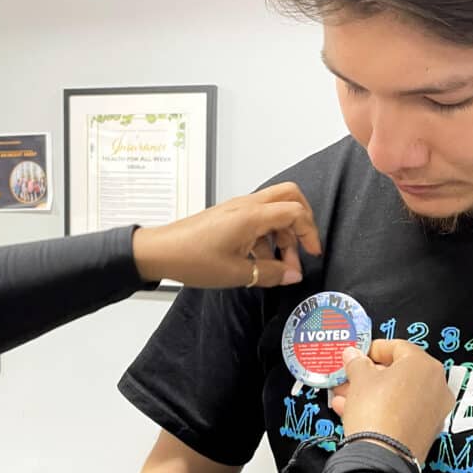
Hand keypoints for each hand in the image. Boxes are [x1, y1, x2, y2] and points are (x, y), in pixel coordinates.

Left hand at [132, 181, 320, 286]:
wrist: (160, 251)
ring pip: (273, 210)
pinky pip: (257, 219)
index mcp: (251, 215)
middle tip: (301, 250)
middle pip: (289, 197)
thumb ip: (270, 273)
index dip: (309, 232)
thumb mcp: (236, 273)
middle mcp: (247, 205)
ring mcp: (237, 209)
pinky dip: (266, 237)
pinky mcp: (229, 216)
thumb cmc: (193, 259)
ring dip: (282, 235)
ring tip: (278, 267)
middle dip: (301, 222)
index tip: (312, 254)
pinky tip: (260, 262)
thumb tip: (292, 275)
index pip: (295, 211)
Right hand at [331, 340, 454, 463]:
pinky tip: (351, 410)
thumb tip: (353, 355)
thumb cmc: (375, 408)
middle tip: (349, 375)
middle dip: (368, 373)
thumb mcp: (359, 378)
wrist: (382, 456)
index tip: (356, 354)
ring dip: (369, 391)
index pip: (397, 346)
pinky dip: (380, 407)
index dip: (372, 348)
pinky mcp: (426, 431)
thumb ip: (356, 362)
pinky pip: (401, 410)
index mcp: (423, 365)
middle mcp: (436, 385)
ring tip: (344, 395)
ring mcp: (434, 410)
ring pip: (397, 393)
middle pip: (398, 371)